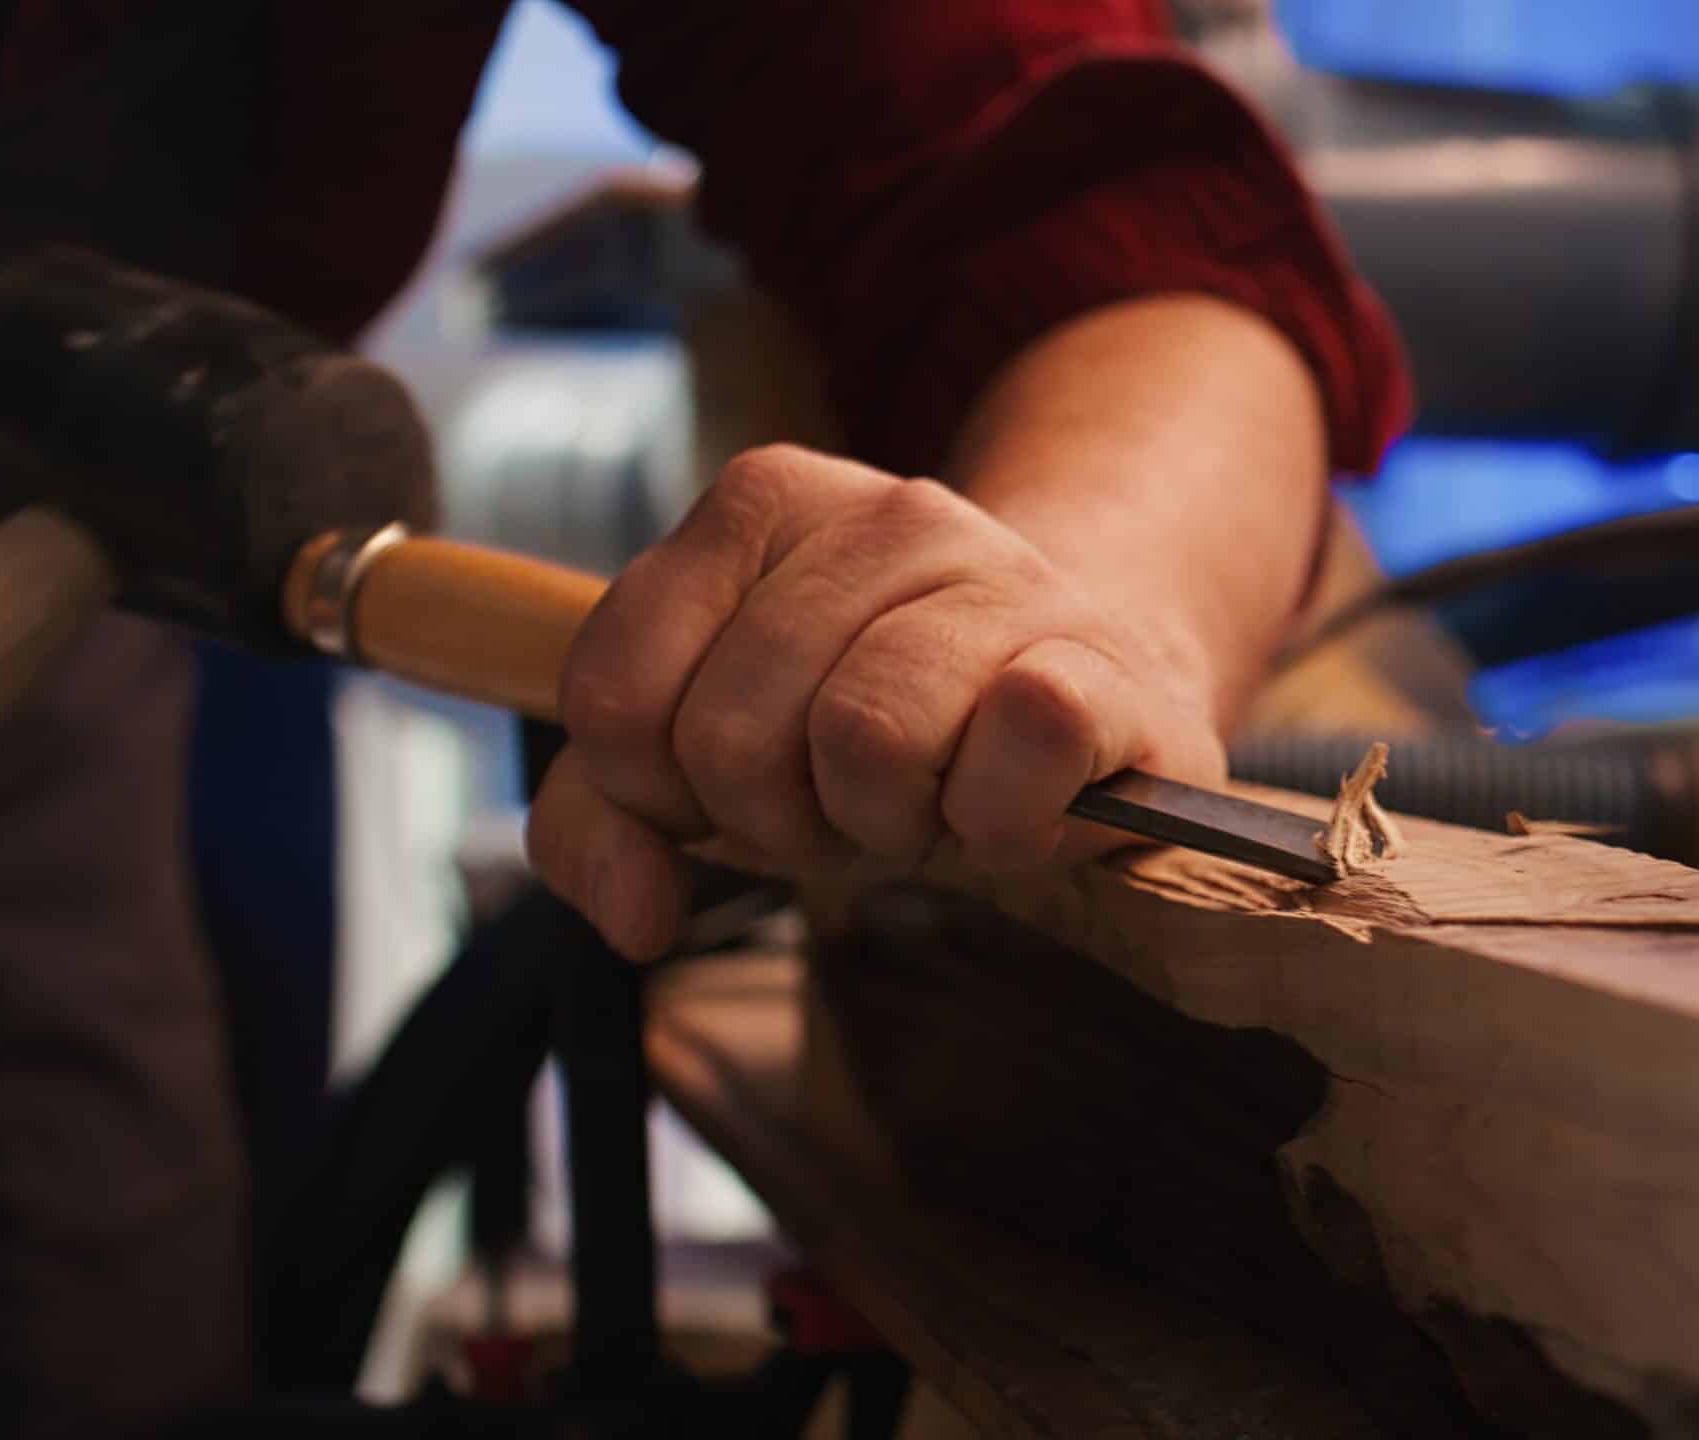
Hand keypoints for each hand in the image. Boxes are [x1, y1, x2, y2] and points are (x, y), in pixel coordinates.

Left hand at [525, 444, 1228, 959]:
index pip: (615, 698)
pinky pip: (1016, 743)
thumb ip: (605, 823)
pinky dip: (997, 822)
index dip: (664, 790)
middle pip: (729, 741)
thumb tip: (637, 916)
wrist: (1085, 703)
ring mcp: (999, 572)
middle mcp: (881, 513)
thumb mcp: (710, 764)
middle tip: (851, 798)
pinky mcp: (1094, 659)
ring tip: (932, 799)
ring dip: (889, 823)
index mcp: (760, 505)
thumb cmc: (878, 729)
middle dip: (781, 819)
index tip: (746, 776)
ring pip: (866, 739)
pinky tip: (1010, 804)